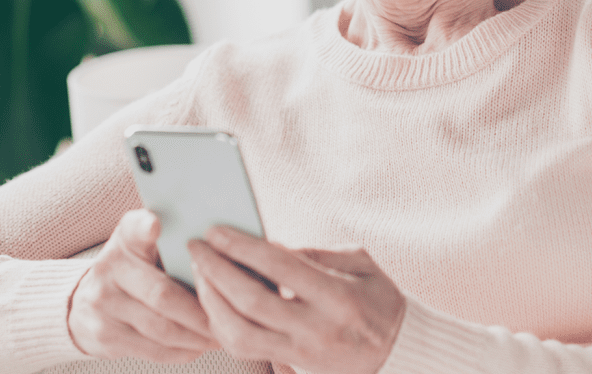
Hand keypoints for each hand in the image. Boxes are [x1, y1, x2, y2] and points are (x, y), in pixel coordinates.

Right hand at [67, 209, 220, 362]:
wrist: (86, 300)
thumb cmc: (135, 264)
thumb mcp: (145, 240)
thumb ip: (172, 234)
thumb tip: (218, 239)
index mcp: (125, 239)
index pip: (135, 228)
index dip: (146, 227)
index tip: (157, 226)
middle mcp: (108, 270)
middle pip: (162, 294)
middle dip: (199, 310)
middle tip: (229, 314)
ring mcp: (102, 307)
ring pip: (160, 328)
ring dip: (196, 335)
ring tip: (222, 334)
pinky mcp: (104, 338)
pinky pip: (151, 350)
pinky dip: (181, 351)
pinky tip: (199, 347)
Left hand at [188, 228, 405, 373]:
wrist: (396, 350)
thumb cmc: (379, 297)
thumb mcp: (360, 262)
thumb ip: (316, 253)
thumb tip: (271, 244)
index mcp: (337, 295)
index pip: (280, 267)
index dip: (243, 247)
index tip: (216, 230)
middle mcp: (316, 328)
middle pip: (251, 302)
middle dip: (216, 272)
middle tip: (195, 247)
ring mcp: (302, 352)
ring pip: (240, 334)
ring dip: (212, 302)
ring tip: (199, 274)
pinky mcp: (292, 365)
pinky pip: (246, 350)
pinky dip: (222, 326)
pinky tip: (213, 303)